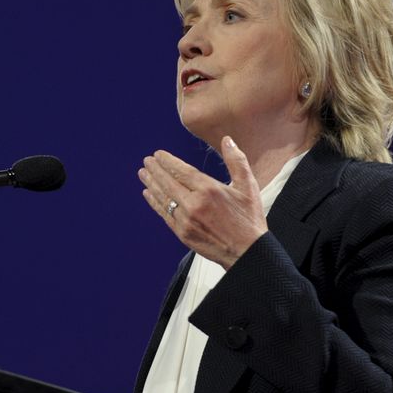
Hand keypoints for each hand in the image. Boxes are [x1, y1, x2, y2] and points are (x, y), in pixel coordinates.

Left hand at [138, 136, 267, 269]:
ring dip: (152, 184)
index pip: (181, 170)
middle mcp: (194, 204)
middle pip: (168, 183)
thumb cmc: (249, 219)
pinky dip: (155, 203)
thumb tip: (227, 140)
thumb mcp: (248, 186)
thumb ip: (237, 161)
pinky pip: (164, 214)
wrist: (247, 252)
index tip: (158, 154)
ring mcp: (186, 220)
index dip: (167, 161)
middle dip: (156, 170)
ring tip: (143, 174)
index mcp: (209, 189)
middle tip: (146, 161)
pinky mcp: (182, 233)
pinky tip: (148, 194)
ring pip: (164, 198)